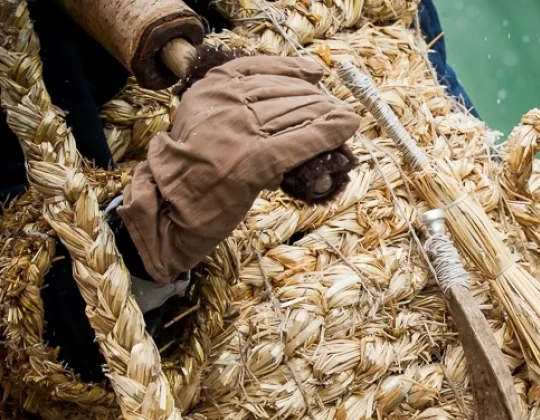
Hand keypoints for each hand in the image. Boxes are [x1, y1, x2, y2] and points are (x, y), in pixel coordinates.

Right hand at [119, 54, 360, 282]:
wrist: (169, 207)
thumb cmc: (188, 172)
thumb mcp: (201, 124)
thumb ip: (231, 109)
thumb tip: (278, 105)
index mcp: (210, 89)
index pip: (261, 69)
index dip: (294, 71)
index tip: (316, 74)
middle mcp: (225, 103)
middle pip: (283, 92)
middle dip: (315, 99)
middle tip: (334, 108)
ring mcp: (241, 131)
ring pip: (296, 113)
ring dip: (326, 115)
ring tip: (343, 119)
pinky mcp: (256, 160)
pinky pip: (300, 141)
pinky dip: (328, 133)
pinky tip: (347, 127)